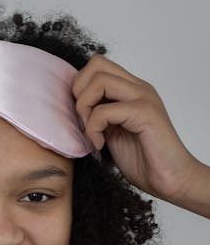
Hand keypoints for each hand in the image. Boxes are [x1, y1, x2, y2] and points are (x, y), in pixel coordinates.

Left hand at [71, 54, 199, 203]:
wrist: (170, 179)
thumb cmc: (143, 161)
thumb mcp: (112, 132)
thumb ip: (99, 115)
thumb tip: (75, 107)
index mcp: (131, 90)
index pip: (98, 65)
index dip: (81, 87)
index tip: (82, 116)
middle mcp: (138, 88)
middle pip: (96, 64)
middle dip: (80, 92)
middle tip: (83, 121)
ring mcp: (143, 98)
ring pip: (99, 81)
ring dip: (85, 108)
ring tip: (92, 133)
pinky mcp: (145, 113)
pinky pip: (104, 110)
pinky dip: (93, 129)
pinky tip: (100, 145)